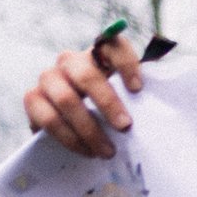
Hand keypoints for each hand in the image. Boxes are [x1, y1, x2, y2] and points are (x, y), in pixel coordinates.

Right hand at [23, 33, 143, 157]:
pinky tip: (86, 152)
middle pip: (86, 73)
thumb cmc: (106, 115)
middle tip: (125, 127)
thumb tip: (163, 113)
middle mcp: (70, 62)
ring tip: (108, 151)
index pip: (112, 44)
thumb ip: (139, 100)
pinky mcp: (32, 99)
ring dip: (89, 129)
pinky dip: (70, 138)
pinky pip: (49, 118)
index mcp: (97, 56)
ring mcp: (49, 78)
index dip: (125, 63)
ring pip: (67, 99)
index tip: (138, 89)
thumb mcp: (125, 103)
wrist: (70, 131)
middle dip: (108, 102)